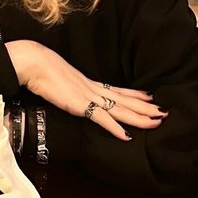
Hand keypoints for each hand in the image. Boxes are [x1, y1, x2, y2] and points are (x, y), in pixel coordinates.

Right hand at [5, 40, 167, 140]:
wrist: (34, 62)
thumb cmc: (42, 68)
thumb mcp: (60, 78)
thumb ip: (68, 85)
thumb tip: (69, 88)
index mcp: (88, 82)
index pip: (116, 89)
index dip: (134, 94)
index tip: (149, 96)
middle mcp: (92, 88)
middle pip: (124, 100)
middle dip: (145, 107)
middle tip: (164, 111)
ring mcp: (88, 96)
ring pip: (120, 108)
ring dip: (139, 116)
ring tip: (156, 120)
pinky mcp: (80, 104)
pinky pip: (101, 118)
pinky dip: (115, 128)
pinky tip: (127, 136)